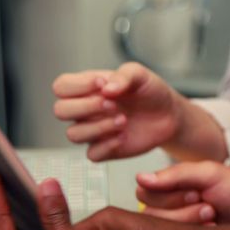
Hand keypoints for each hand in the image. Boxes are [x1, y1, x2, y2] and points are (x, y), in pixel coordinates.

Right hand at [52, 62, 186, 161]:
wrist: (168, 114)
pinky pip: (92, 154)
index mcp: (87, 88)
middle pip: (60, 111)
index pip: (61, 86)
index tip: (104, 83)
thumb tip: (106, 88)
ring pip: (73, 134)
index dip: (78, 85)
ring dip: (98, 127)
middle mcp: (85, 110)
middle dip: (86, 107)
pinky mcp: (104, 149)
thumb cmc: (149, 92)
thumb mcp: (140, 75)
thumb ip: (123, 75)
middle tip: (114, 104)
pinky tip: (124, 136)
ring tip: (123, 120)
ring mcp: (92, 130)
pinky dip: (107, 146)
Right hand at [136, 161, 229, 223]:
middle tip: (209, 208)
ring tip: (213, 218)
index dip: (170, 196)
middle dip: (183, 212)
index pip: (144, 194)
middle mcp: (167, 210)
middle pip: (150, 216)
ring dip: (189, 225)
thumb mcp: (210, 174)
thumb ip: (176, 175)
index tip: (196, 193)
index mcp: (169, 188)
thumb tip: (140, 178)